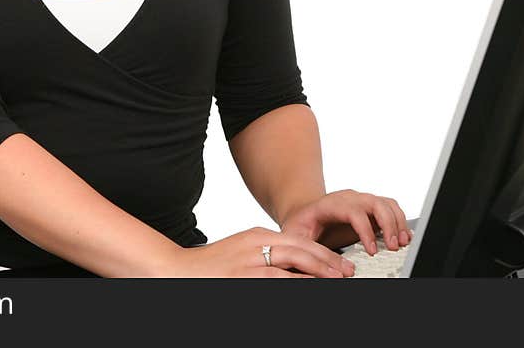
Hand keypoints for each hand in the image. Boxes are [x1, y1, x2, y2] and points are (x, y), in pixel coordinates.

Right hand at [159, 227, 356, 277]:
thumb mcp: (240, 253)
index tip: (340, 264)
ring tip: (337, 281)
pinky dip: (296, 283)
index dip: (322, 253)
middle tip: (347, 273)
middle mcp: (255, 244)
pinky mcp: (244, 276)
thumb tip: (293, 271)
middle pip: (301, 249)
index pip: (297, 240)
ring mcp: (249, 261)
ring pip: (293, 263)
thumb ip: (265, 257)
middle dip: (328, 261)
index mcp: (256, 235)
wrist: (176, 270)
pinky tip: (309, 287)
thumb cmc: (208, 267)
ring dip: (318, 273)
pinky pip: (277, 280)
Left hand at [281, 189, 412, 254]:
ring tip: (402, 243)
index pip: (353, 211)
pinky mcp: (369, 208)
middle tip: (393, 247)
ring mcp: (360, 201)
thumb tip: (328, 269)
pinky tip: (402, 237)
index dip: (365, 230)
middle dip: (388, 224)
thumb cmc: (300, 225)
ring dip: (397, 222)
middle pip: (374, 203)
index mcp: (330, 204)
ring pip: (385, 203)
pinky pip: (390, 207)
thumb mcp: (295, 236)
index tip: (372, 251)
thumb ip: (309, 250)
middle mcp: (348, 199)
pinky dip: (399, 220)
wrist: (302, 212)